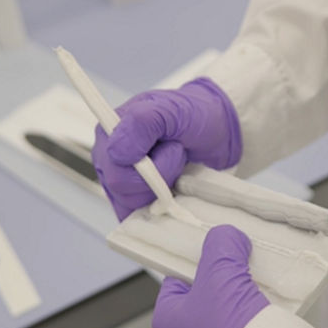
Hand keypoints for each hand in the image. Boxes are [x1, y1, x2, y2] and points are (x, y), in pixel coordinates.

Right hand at [91, 78, 241, 219]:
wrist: (218, 130)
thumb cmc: (192, 115)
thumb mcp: (171, 110)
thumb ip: (141, 124)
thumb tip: (117, 153)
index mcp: (109, 134)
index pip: (115, 170)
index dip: (145, 171)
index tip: (173, 151)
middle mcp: (110, 160)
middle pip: (124, 191)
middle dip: (160, 177)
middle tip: (178, 155)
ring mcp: (123, 183)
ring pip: (134, 206)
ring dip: (164, 189)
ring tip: (178, 166)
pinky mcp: (138, 200)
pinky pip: (141, 217)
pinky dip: (163, 208)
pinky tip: (177, 189)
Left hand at [152, 224, 269, 327]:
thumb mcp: (220, 275)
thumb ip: (221, 248)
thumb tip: (228, 237)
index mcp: (167, 321)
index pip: (176, 282)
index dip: (198, 264)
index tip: (222, 253)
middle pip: (205, 300)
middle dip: (227, 283)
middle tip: (249, 267)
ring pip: (228, 319)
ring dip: (247, 303)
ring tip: (267, 286)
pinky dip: (259, 324)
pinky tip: (277, 313)